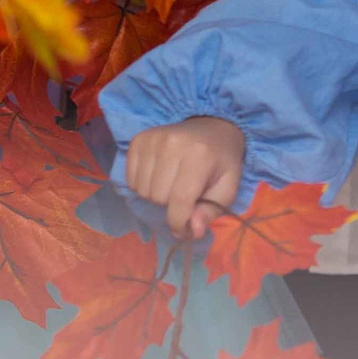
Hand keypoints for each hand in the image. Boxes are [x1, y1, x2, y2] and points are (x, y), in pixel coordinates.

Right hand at [126, 116, 247, 238]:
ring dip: (155, 196)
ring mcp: (152, 140)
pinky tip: (157, 176)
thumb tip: (193, 231)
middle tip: (182, 196)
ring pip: (142, 189)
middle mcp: (172, 144)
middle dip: (169, 205)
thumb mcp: (227, 189)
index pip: (180, 199)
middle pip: (158, 196)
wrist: (211, 127)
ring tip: (170, 185)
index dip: (179, 222)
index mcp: (199, 155)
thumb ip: (211, 211)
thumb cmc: (220, 162)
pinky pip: (130, 178)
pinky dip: (142, 185)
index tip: (182, 230)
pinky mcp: (138, 140)